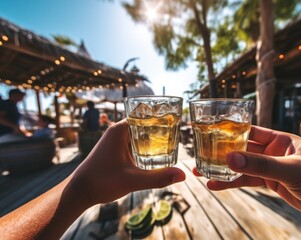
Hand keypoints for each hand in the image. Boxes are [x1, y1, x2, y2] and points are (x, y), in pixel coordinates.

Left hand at [69, 119, 185, 205]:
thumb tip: (182, 175)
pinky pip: (134, 143)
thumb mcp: (132, 181)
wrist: (79, 192)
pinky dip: (145, 146)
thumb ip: (158, 178)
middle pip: (144, 124)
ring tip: (172, 142)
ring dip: (153, 138)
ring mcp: (115, 141)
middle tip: (179, 133)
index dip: (160, 117)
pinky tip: (156, 154)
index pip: (145, 115)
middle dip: (160, 128)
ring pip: (139, 134)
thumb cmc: (101, 182)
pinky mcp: (115, 150)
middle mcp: (117, 132)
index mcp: (120, 130)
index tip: (176, 120)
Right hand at [193, 125, 300, 231]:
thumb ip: (261, 165)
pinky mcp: (271, 183)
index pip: (251, 131)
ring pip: (241, 167)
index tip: (209, 132)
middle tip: (199, 154)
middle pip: (242, 149)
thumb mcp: (292, 169)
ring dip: (222, 170)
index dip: (229, 131)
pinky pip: (247, 181)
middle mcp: (273, 151)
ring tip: (200, 173)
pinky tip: (216, 185)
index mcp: (280, 139)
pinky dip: (232, 183)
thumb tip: (230, 158)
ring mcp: (271, 168)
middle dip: (221, 152)